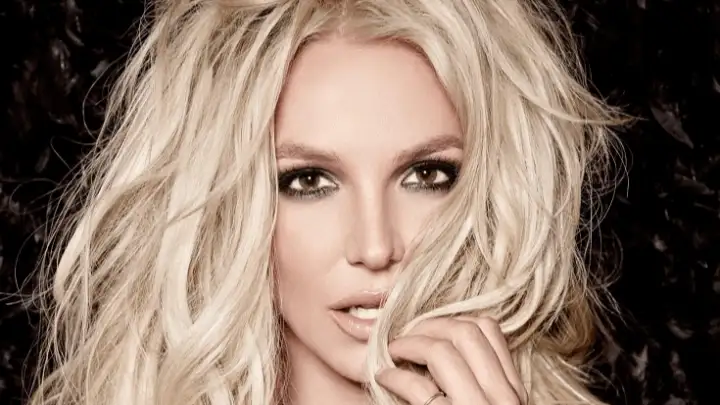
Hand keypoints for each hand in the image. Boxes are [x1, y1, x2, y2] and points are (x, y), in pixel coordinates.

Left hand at [375, 317, 526, 404]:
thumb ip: (475, 380)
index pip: (490, 330)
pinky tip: (386, 379)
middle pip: (466, 332)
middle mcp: (503, 401)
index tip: (429, 330)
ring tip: (392, 353)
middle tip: (405, 336)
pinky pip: (418, 387)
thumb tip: (440, 339)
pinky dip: (394, 376)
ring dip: (408, 345)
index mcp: (512, 393)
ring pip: (442, 351)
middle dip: (427, 326)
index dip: (451, 320)